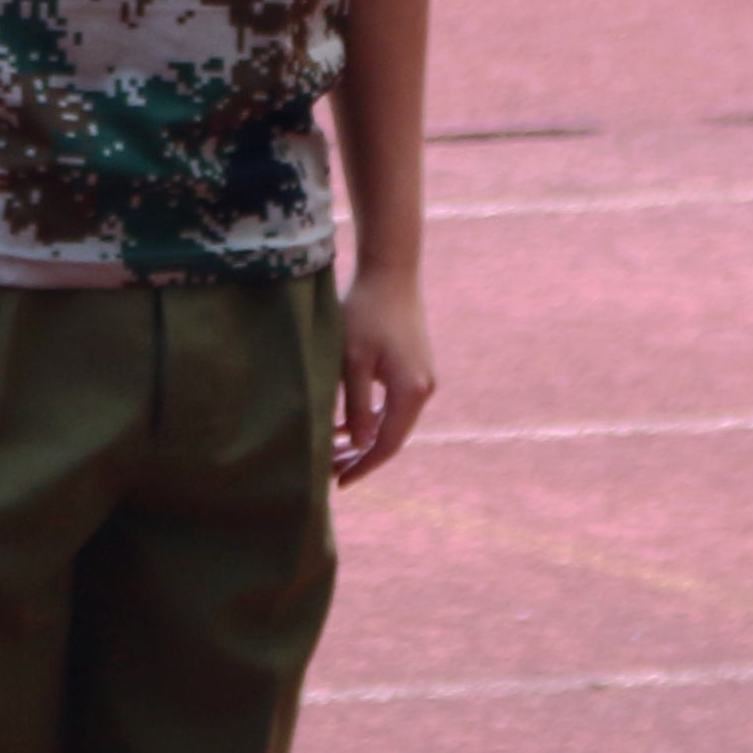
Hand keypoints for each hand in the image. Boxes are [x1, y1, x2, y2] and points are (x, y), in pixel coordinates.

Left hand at [331, 263, 434, 481]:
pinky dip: (372, 417)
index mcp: (411, 390)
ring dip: (365, 438)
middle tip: (329, 471)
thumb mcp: (352, 360)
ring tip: (333, 451)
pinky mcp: (414, 366)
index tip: (338, 482)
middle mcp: (423, 388)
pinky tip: (345, 424)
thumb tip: (360, 444)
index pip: (387, 444)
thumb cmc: (366, 311)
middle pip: (392, 436)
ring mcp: (422, 377)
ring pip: (392, 421)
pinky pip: (393, 404)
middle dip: (361, 456)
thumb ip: (356, 405)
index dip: (363, 466)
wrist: (391, 270)